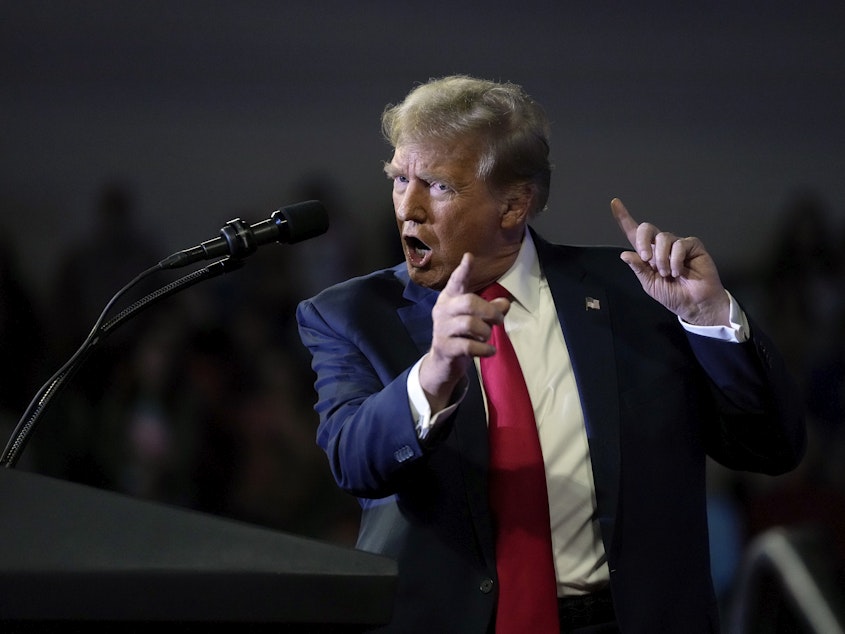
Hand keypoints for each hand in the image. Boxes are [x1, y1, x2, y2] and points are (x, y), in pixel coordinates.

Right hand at [418, 253, 509, 410]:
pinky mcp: (445, 348)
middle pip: (468, 301)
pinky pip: (469, 345)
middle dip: (489, 311)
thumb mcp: (476, 320)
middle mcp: (442, 310)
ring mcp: (441, 329)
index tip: (469, 257)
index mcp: (449, 299)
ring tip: (488, 337)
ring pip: (470, 324)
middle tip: (499, 320)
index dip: (464, 270)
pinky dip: (484, 348)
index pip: (456, 281)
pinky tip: (490, 351)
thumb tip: (505, 302)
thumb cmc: (461, 335)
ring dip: (486, 331)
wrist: (442, 363)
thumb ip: (490, 309)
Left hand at [611, 198, 729, 326]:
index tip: (614, 203)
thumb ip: (638, 268)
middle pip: (647, 228)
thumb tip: (625, 254)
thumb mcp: (650, 284)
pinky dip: (676, 260)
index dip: (624, 218)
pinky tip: (679, 271)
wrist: (694, 304)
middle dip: (643, 241)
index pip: (634, 234)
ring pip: (663, 238)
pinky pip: (679, 244)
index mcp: (648, 254)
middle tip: (647, 259)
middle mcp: (661, 246)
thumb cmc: (673, 295)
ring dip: (663, 259)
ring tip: (668, 274)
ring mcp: (677, 244)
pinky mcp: (692, 245)